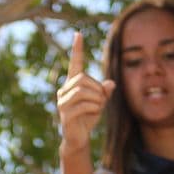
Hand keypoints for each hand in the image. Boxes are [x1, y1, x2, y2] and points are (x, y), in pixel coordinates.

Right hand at [56, 32, 115, 153]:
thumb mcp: (100, 103)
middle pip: (82, 79)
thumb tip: (111, 83)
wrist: (78, 139)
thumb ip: (105, 91)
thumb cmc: (87, 118)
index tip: (78, 34)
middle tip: (103, 99)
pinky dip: (94, 108)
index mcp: (72, 84)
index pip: (74, 63)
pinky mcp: (65, 114)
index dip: (77, 49)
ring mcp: (62, 102)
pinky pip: (83, 104)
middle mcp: (64, 90)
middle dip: (97, 88)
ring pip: (82, 91)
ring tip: (99, 106)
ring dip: (97, 98)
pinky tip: (95, 113)